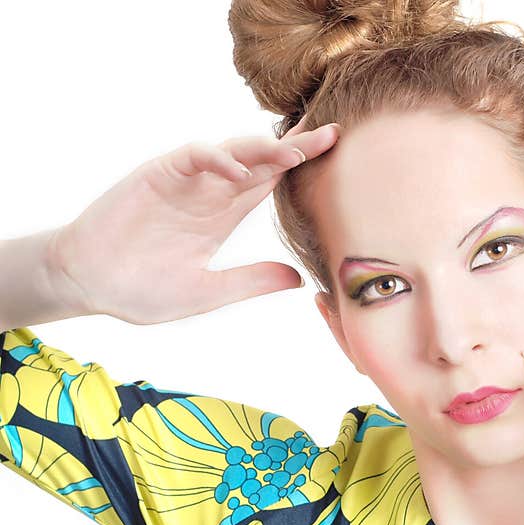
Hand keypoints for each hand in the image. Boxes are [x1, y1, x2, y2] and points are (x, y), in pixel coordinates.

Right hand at [46, 119, 339, 324]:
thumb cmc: (141, 290)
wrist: (88, 286)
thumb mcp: (207, 292)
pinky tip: (239, 169)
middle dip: (296, 147)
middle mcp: (210, 192)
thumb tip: (298, 278)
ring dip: (264, 148)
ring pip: (233, 151)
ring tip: (297, 150)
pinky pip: (193, 156)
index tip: (337, 156)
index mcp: (223, 215)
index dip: (301, 168)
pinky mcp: (158, 175)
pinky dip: (217, 158)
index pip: (270, 183)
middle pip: (261, 160)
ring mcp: (186, 181)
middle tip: (334, 135)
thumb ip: (250, 281)